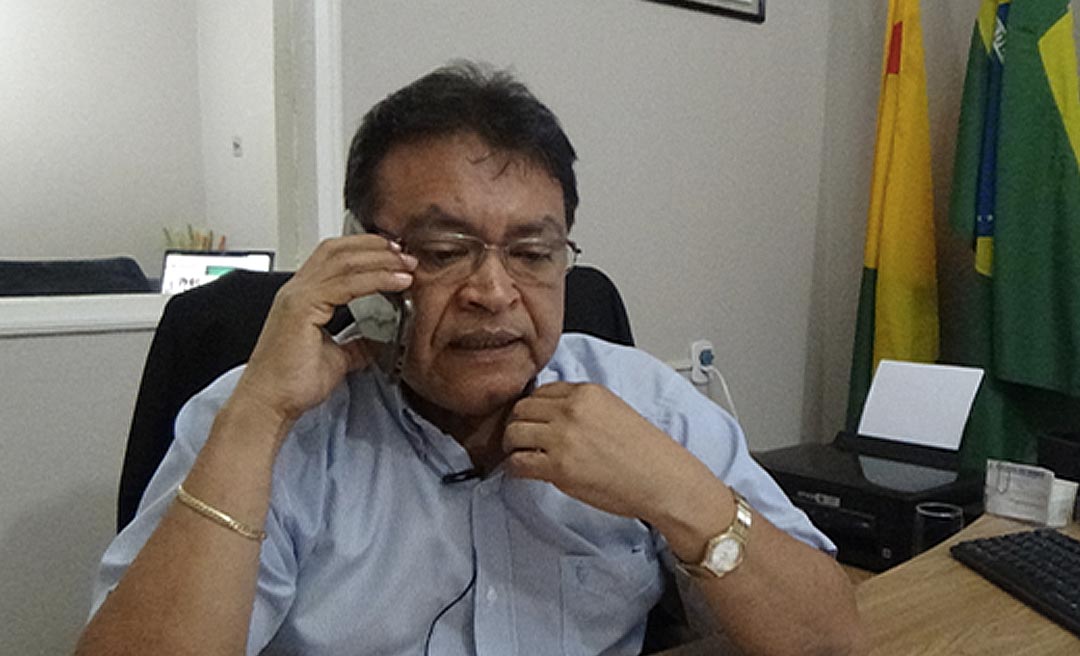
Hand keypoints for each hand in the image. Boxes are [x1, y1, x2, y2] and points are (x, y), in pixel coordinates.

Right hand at [232, 235, 416, 430]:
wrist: (270, 404)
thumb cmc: (292, 384)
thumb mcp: (336, 358)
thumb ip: (354, 344)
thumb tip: (375, 340)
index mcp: (301, 296)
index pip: (333, 257)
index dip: (366, 251)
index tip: (396, 256)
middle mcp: (296, 290)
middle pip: (338, 249)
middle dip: (376, 247)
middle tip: (407, 253)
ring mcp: (297, 296)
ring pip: (344, 261)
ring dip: (380, 259)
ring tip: (407, 263)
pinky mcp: (302, 307)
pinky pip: (346, 284)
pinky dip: (376, 279)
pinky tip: (397, 282)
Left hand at [503, 382, 720, 524]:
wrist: (662, 480)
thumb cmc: (645, 453)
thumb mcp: (614, 411)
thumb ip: (582, 408)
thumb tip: (553, 417)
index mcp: (587, 392)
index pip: (540, 391)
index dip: (533, 409)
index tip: (532, 422)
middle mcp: (572, 409)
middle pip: (521, 409)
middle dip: (517, 425)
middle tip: (519, 440)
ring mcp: (563, 437)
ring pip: (513, 433)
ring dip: (512, 446)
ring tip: (519, 456)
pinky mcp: (559, 466)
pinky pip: (518, 462)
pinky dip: (514, 468)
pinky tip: (522, 472)